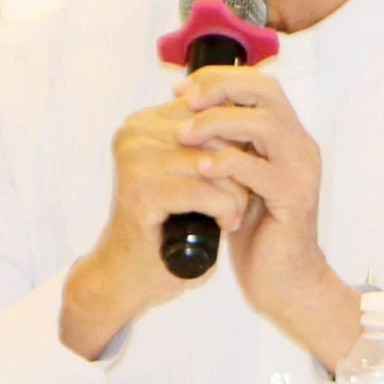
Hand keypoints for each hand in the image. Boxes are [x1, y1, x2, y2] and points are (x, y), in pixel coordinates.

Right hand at [60, 96, 250, 358]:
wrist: (128, 274)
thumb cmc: (167, 224)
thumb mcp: (190, 172)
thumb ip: (209, 141)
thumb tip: (254, 116)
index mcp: (143, 122)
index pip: (209, 109)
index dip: (238, 141)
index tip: (248, 170)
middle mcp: (134, 134)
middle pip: (214, 134)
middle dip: (241, 168)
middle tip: (245, 198)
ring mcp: (135, 162)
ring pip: (214, 163)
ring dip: (237, 193)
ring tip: (234, 214)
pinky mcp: (142, 193)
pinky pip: (205, 192)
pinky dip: (226, 210)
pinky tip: (226, 223)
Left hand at [176, 66, 359, 371]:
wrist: (283, 282)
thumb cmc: (255, 232)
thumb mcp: (237, 178)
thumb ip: (224, 145)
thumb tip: (183, 113)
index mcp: (288, 136)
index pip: (260, 84)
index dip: (220, 79)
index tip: (182, 90)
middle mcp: (300, 146)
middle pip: (266, 92)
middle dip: (219, 89)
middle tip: (182, 102)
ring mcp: (301, 171)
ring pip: (264, 124)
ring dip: (217, 123)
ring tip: (183, 135)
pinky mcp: (294, 200)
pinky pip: (260, 170)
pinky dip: (227, 163)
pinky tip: (200, 169)